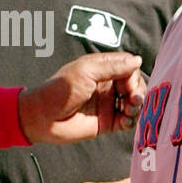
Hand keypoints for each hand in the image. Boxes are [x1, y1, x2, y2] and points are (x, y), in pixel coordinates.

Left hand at [17, 53, 144, 144]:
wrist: (43, 119)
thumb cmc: (59, 91)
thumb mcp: (86, 72)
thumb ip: (113, 67)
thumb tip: (138, 60)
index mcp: (101, 69)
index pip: (128, 66)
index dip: (133, 74)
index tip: (129, 86)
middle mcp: (106, 85)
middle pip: (135, 84)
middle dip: (138, 91)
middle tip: (132, 100)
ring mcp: (107, 103)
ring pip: (134, 102)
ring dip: (137, 106)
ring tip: (128, 111)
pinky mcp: (107, 122)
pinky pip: (127, 120)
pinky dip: (131, 120)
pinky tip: (124, 121)